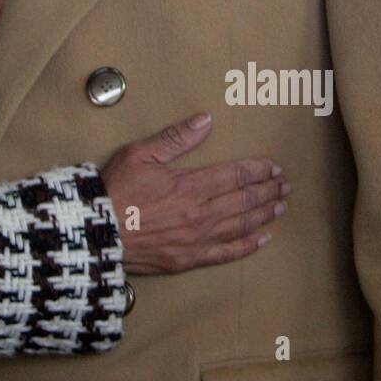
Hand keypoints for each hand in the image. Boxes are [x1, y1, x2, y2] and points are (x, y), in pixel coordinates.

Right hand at [101, 113, 289, 274]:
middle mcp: (200, 214)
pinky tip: (261, 240)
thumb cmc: (115, 190)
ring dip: (263, 215)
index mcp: (190, 186)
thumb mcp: (140, 154)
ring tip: (279, 206)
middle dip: (267, 191)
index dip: (256, 170)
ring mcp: (196, 240)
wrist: (96, 233)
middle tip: (284, 185)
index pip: (234, 175)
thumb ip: (176, 138)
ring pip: (240, 225)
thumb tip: (205, 121)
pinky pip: (226, 253)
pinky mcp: (188, 259)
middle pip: (243, 200)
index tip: (272, 167)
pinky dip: (246, 246)